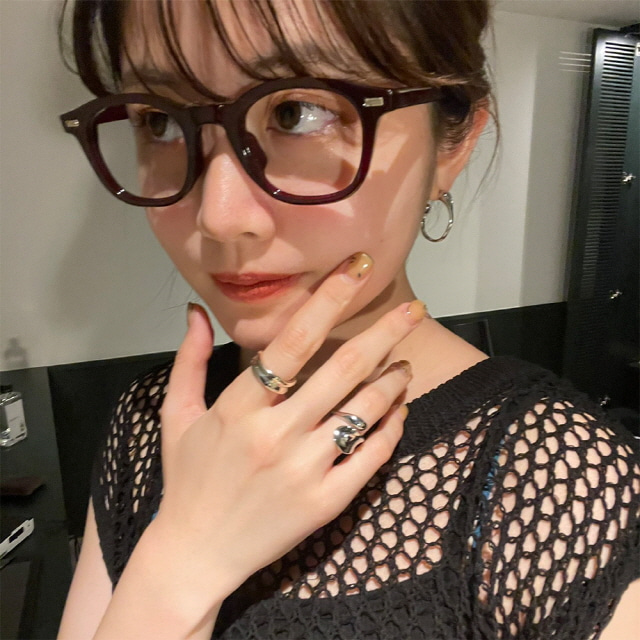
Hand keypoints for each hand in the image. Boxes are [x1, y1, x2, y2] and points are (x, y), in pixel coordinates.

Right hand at [149, 253, 425, 604]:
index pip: (293, 340)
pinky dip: (393, 425)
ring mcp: (305, 470)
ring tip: (405, 361)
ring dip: (394, 379)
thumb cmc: (188, 481)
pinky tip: (400, 407)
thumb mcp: (175, 417)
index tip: (356, 268)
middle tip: (413, 310)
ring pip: (365, 410)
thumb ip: (189, 361)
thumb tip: (195, 311)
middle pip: (343, 368)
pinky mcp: (326, 502)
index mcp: (239, 407)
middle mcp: (276, 434)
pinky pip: (373, 455)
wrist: (195, 555)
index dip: (328, 298)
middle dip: (385, 332)